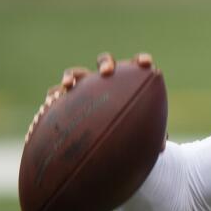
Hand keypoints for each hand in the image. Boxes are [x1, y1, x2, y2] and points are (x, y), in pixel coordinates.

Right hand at [26, 52, 153, 142]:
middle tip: (106, 73)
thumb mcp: (141, 134)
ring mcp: (85, 87)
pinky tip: (49, 104)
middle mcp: (105, 80)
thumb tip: (162, 149)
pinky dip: (53, 97)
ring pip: (76, 74)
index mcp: (127, 82)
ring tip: (68, 85)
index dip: (140, 61)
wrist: (107, 137)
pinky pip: (56, 95)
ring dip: (71, 76)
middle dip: (105, 64)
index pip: (136, 67)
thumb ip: (151, 136)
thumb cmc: (130, 131)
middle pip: (104, 62)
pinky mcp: (67, 99)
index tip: (146, 64)